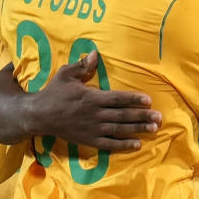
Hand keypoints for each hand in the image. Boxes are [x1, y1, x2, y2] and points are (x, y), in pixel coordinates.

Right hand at [30, 50, 161, 150]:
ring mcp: (93, 129)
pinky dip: (123, 145)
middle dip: (142, 116)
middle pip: (123, 115)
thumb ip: (82, 65)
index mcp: (92, 97)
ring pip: (119, 130)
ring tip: (153, 129)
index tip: (148, 100)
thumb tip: (95, 53)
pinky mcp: (89, 140)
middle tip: (159, 118)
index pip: (117, 99)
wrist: (39, 116)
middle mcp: (95, 114)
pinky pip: (109, 144)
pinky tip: (137, 144)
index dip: (133, 99)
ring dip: (137, 129)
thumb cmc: (54, 93)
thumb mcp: (66, 74)